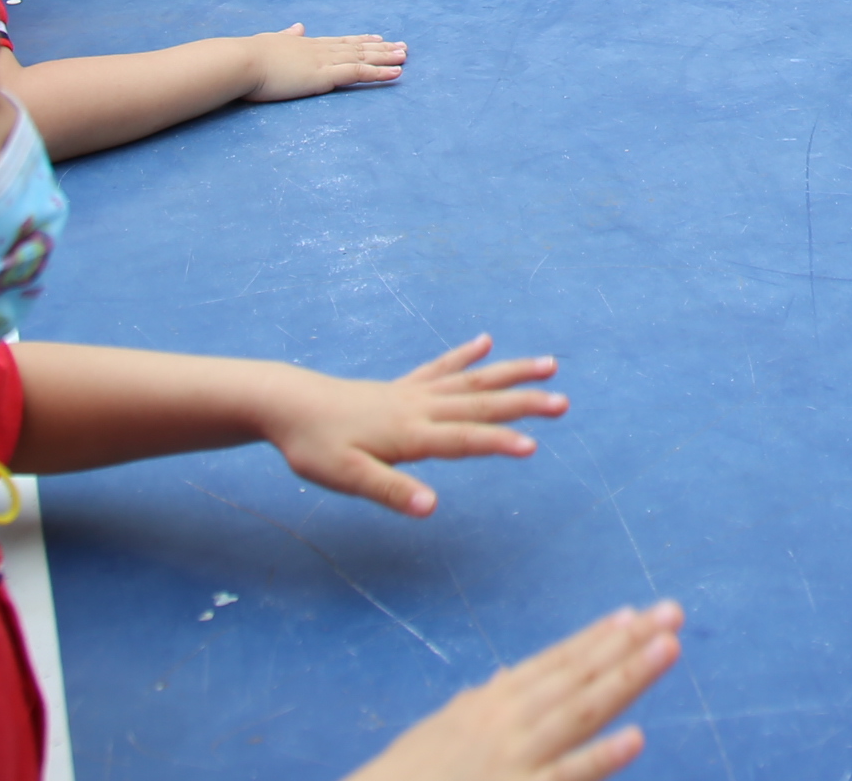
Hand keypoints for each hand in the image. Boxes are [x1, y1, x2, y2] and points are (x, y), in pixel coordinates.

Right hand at [239, 24, 407, 99]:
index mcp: (306, 44)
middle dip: (381, 48)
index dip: (360, 41)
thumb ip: (286, 35)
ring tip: (405, 55)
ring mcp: (324, 62)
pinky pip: (359, 73)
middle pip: (357, 48)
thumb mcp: (271, 40)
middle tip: (402, 47)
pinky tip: (396, 72)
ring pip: (363, 58)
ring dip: (386, 58)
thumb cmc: (249, 54)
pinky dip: (379, 73)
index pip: (340, 42)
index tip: (377, 38)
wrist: (242, 59)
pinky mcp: (323, 76)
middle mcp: (320, 50)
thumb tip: (297, 27)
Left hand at [264, 337, 569, 513]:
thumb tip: (430, 507)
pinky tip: (485, 343)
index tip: (534, 446)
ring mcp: (413, 394)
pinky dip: (465, 356)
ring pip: (472, 381)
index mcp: (410, 434)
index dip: (499, 443)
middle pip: (480, 405)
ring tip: (547, 364)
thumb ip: (391, 490)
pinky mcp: (401, 387)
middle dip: (523, 404)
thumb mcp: (346, 477)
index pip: (464, 439)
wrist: (287, 404)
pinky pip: (441, 368)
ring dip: (510, 374)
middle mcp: (419, 408)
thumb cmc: (314, 447)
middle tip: (563, 401)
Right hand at [352, 603, 682, 780]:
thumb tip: (507, 676)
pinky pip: (565, 777)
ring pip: (581, 712)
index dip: (596, 639)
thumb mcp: (442, 730)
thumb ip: (481, 703)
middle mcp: (505, 722)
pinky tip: (636, 740)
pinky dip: (600, 758)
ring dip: (627, 678)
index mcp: (488, 704)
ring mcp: (514, 759)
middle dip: (628, 644)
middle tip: (672, 612)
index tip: (634, 614)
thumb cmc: (403, 778)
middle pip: (577, 676)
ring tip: (668, 649)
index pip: (555, 663)